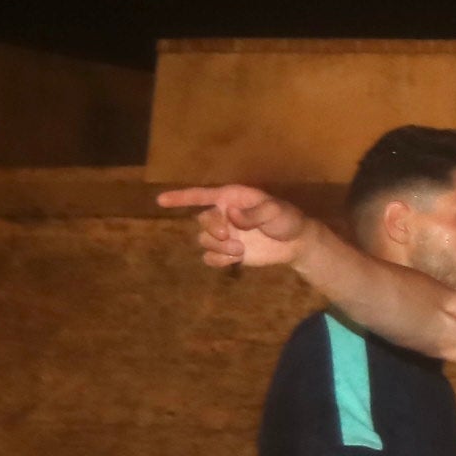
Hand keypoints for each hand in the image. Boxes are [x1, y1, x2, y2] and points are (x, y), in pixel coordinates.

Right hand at [159, 183, 311, 270]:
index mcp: (231, 198)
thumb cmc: (286, 219)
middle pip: (202, 221)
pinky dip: (219, 260)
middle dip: (212, 229)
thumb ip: (253, 213)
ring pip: (204, 240)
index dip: (180, 197)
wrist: (295, 243)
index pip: (200, 195)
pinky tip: (236, 259)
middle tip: (228, 236)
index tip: (160, 201)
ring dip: (219, 247)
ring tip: (240, 249)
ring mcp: (225, 234)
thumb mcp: (275, 211)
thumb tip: (231, 215)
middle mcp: (223, 215)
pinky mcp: (228, 253)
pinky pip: (210, 258)